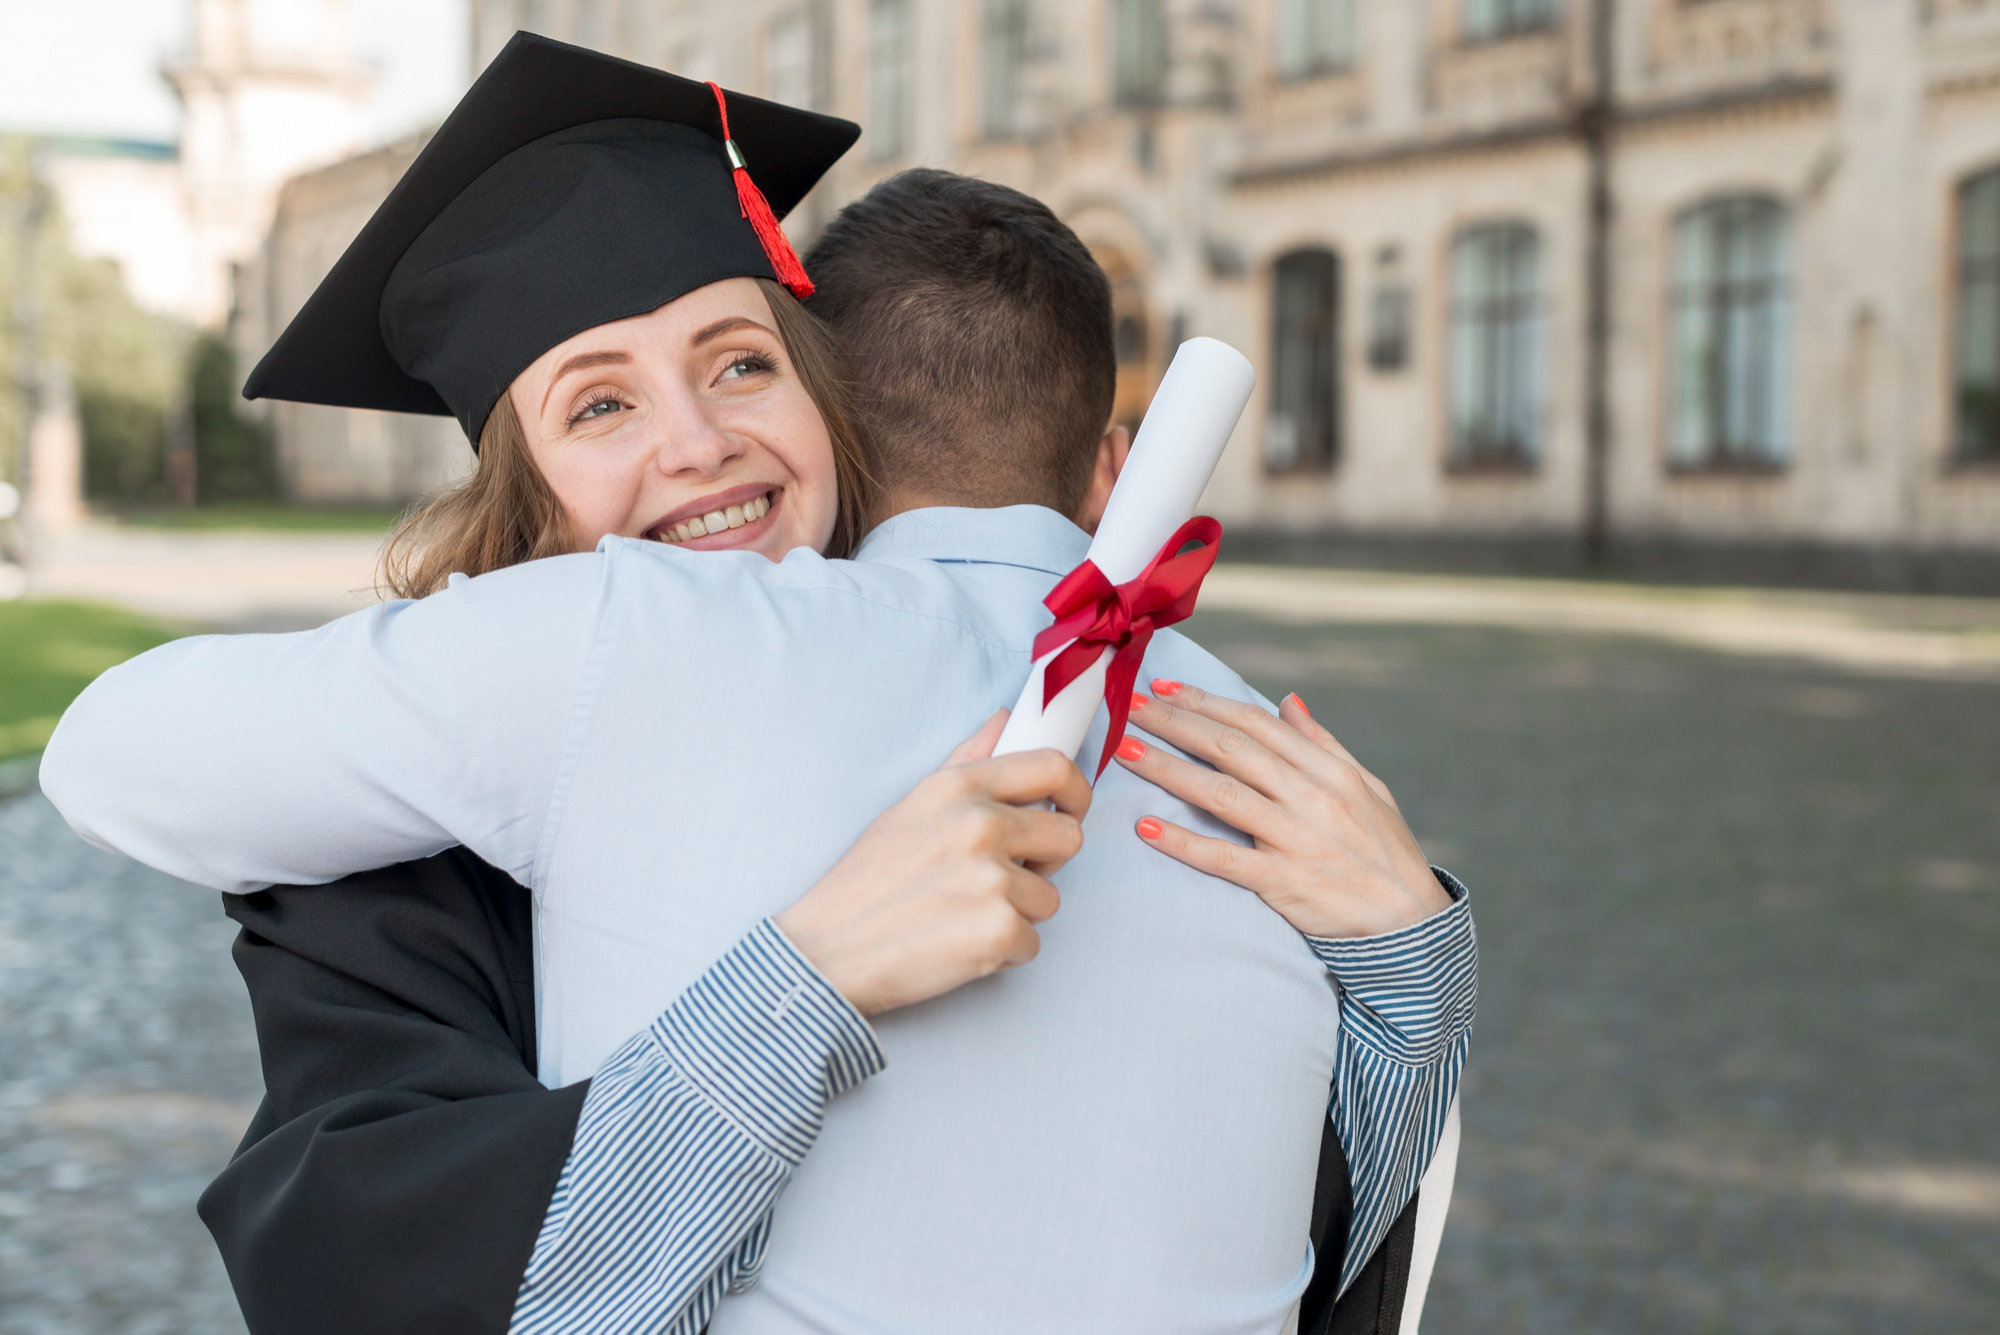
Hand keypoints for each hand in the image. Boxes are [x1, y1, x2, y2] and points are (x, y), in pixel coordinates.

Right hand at [775, 710, 1091, 1016]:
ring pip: (1049, 897)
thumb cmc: (865, 882)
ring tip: (964, 915)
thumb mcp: (911, 805)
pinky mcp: (997, 931)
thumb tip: (1006, 719)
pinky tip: (959, 945)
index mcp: (961, 788)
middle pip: (1068, 836)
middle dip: (1046, 863)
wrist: (828, 951)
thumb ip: (967, 761)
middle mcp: (981, 825)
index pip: (1055, 766)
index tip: (1070, 809)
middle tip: (1006, 877)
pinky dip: (1002, 953)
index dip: (1076, 790)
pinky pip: (1032, 943)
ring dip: (1017, 913)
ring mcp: (993, 879)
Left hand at [1116, 683, 1450, 939]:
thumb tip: (1287, 701)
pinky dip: (1184, 843)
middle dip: (1176, 723)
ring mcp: (1298, 839)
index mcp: (1329, 770)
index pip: (1256, 725)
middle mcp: (1313, 797)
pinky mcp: (1285, 883)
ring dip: (1169, 769)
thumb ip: (1322, 744)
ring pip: (1222, 794)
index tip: (1167, 689)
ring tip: (1126, 751)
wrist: (1411, 922)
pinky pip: (1226, 859)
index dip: (1208, 703)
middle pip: (1231, 749)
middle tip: (1130, 706)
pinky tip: (1146, 829)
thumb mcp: (1367, 787)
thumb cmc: (1386, 852)